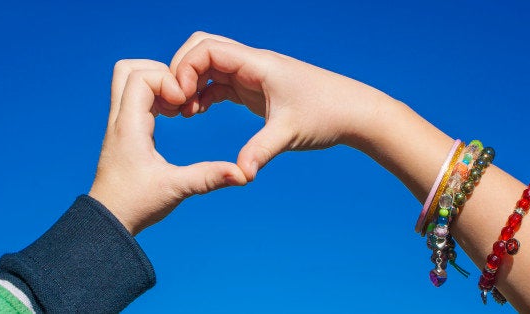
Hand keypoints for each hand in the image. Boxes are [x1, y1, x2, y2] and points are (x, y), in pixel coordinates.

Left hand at [89, 59, 246, 234]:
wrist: (108, 222)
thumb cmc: (135, 206)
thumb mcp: (175, 189)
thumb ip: (208, 178)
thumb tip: (242, 174)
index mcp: (129, 127)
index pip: (141, 77)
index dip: (167, 80)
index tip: (183, 103)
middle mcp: (120, 119)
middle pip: (129, 69)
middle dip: (160, 72)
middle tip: (181, 95)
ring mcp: (120, 124)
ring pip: (130, 80)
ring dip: (158, 83)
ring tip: (179, 105)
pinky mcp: (125, 131)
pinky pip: (136, 97)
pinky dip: (156, 96)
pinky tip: (174, 115)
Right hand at [170, 32, 393, 180]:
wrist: (353, 112)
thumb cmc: (327, 114)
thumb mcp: (289, 132)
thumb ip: (261, 151)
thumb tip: (241, 175)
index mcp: (258, 64)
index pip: (207, 49)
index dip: (185, 69)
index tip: (180, 99)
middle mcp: (253, 64)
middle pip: (203, 49)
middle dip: (182, 71)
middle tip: (176, 102)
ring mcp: (254, 75)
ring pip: (210, 67)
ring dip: (192, 84)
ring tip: (183, 112)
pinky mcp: (256, 89)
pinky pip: (221, 83)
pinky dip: (205, 93)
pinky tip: (198, 112)